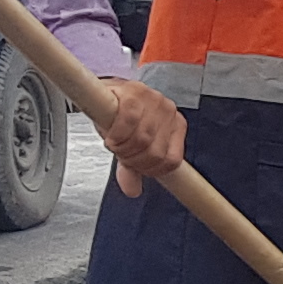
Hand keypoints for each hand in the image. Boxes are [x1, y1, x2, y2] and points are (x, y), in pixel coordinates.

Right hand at [92, 76, 185, 195]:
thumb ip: (133, 168)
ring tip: (114, 143)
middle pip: (154, 153)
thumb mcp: (130, 147)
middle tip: (120, 153)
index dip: (149, 170)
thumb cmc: (121, 118)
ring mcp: (154, 100)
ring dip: (122, 148)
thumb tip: (132, 191)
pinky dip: (117, 133)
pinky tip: (111, 135)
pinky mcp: (135, 92)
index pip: (171, 161)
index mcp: (176, 126)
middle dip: (132, 159)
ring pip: (141, 139)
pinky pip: (128, 120)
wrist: (106, 93)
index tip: (135, 166)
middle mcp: (169, 112)